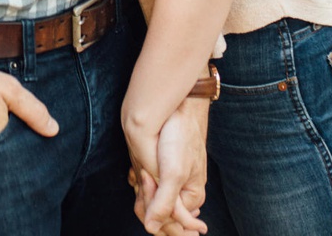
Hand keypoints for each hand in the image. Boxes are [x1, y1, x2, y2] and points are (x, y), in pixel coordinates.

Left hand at [126, 99, 207, 235]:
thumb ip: (164, 203)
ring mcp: (172, 183)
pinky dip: (140, 177)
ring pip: (148, 198)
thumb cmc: (180, 137)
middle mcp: (183, 194)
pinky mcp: (163, 171)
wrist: (180, 108)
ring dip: (141, 186)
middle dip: (145, 194)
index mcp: (191, 199)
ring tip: (144, 168)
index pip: (165, 221)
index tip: (148, 177)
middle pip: (156, 211)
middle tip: (146, 172)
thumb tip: (151, 229)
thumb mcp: (174, 173)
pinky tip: (139, 168)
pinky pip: (147, 185)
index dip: (150, 203)